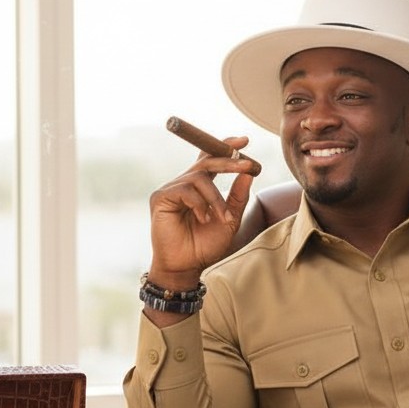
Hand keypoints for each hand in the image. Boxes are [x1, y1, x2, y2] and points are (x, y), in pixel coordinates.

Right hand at [147, 137, 255, 298]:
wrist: (186, 266)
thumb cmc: (205, 246)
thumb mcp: (230, 220)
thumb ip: (237, 197)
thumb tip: (248, 175)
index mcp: (199, 187)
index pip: (210, 159)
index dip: (224, 146)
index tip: (244, 140)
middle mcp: (184, 184)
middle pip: (206, 161)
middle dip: (228, 160)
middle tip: (247, 165)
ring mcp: (171, 189)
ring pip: (199, 177)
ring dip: (216, 198)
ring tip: (221, 218)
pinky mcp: (160, 198)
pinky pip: (185, 189)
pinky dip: (199, 204)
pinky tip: (202, 219)